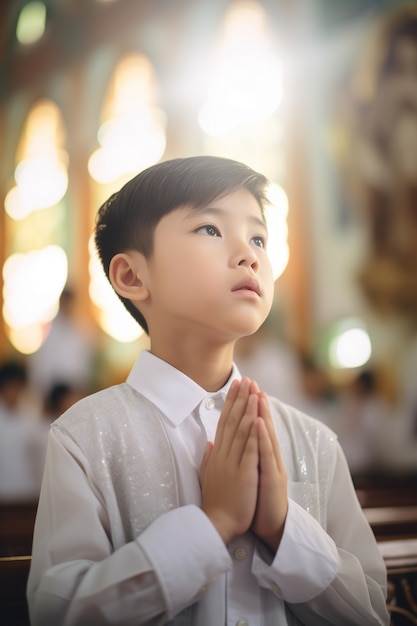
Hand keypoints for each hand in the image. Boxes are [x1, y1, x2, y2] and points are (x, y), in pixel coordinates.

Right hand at [200, 378, 259, 544]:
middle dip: (239, 399)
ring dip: (247, 410)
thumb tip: (209, 442)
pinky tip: (258, 420)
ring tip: (253, 392)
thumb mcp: (209, 474)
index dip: (231, 402)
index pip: (224, 422)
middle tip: (245, 380)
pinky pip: (249, 451)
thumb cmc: (215, 500)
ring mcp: (233, 463)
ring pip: (241, 431)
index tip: (236, 385)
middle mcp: (223, 454)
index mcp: (217, 453)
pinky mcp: (243, 474)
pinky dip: (254, 434)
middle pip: (232, 421)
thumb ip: (209, 456)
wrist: (216, 523)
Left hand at [251, 391, 287, 552]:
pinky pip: (267, 456)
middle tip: (251, 381)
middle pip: (262, 425)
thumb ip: (242, 456)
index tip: (242, 388)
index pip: (253, 426)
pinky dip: (263, 439)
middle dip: (256, 403)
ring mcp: (272, 466)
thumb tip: (227, 441)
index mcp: (259, 456)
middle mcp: (268, 457)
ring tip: (257, 395)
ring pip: (267, 436)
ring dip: (262, 414)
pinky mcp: (273, 479)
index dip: (248, 407)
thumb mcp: (248, 473)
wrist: (270, 526)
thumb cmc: (256, 500)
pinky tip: (259, 424)